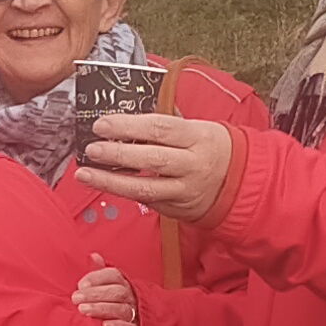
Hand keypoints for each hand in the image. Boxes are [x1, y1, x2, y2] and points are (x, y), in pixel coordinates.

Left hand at [74, 263, 139, 325]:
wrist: (137, 321)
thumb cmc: (114, 300)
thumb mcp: (108, 285)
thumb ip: (99, 272)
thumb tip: (92, 256)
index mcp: (122, 283)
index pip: (113, 275)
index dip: (96, 278)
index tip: (80, 285)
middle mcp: (130, 296)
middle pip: (116, 292)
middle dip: (95, 294)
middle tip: (76, 298)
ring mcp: (134, 312)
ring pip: (121, 309)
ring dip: (101, 309)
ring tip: (83, 310)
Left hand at [75, 112, 236, 224]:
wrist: (240, 181)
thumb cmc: (210, 147)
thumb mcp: (196, 128)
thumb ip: (164, 125)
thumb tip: (124, 117)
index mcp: (197, 137)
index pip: (159, 128)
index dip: (128, 125)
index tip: (102, 124)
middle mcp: (193, 164)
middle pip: (151, 159)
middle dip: (117, 154)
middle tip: (91, 149)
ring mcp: (185, 189)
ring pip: (145, 187)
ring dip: (110, 181)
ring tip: (85, 174)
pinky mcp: (177, 208)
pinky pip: (147, 200)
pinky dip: (123, 192)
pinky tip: (104, 183)